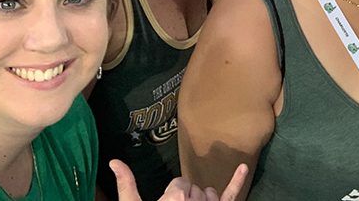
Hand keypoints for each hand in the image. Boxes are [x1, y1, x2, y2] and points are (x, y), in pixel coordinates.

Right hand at [111, 160, 249, 200]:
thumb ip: (127, 185)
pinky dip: (238, 181)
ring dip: (204, 200)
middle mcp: (196, 200)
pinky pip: (231, 197)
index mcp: (176, 196)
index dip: (172, 194)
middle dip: (186, 199)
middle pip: (194, 189)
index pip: (179, 183)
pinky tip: (244, 168)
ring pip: (210, 194)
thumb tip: (114, 161)